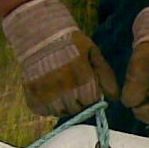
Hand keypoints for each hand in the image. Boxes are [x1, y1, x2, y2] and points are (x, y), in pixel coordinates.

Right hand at [1, 0, 118, 116]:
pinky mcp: (33, 96)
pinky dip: (47, 106)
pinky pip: (44, 111)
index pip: (92, 101)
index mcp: (81, 77)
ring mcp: (47, 93)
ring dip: (63, 105)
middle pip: (77, 108)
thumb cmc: (71, 43)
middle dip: (78, 101)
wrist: (40, 35)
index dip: (91, 96)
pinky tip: (49, 92)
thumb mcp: (93, 53)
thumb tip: (115, 98)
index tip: (87, 88)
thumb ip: (105, 75)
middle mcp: (64, 88)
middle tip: (73, 88)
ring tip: (61, 89)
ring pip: (60, 112)